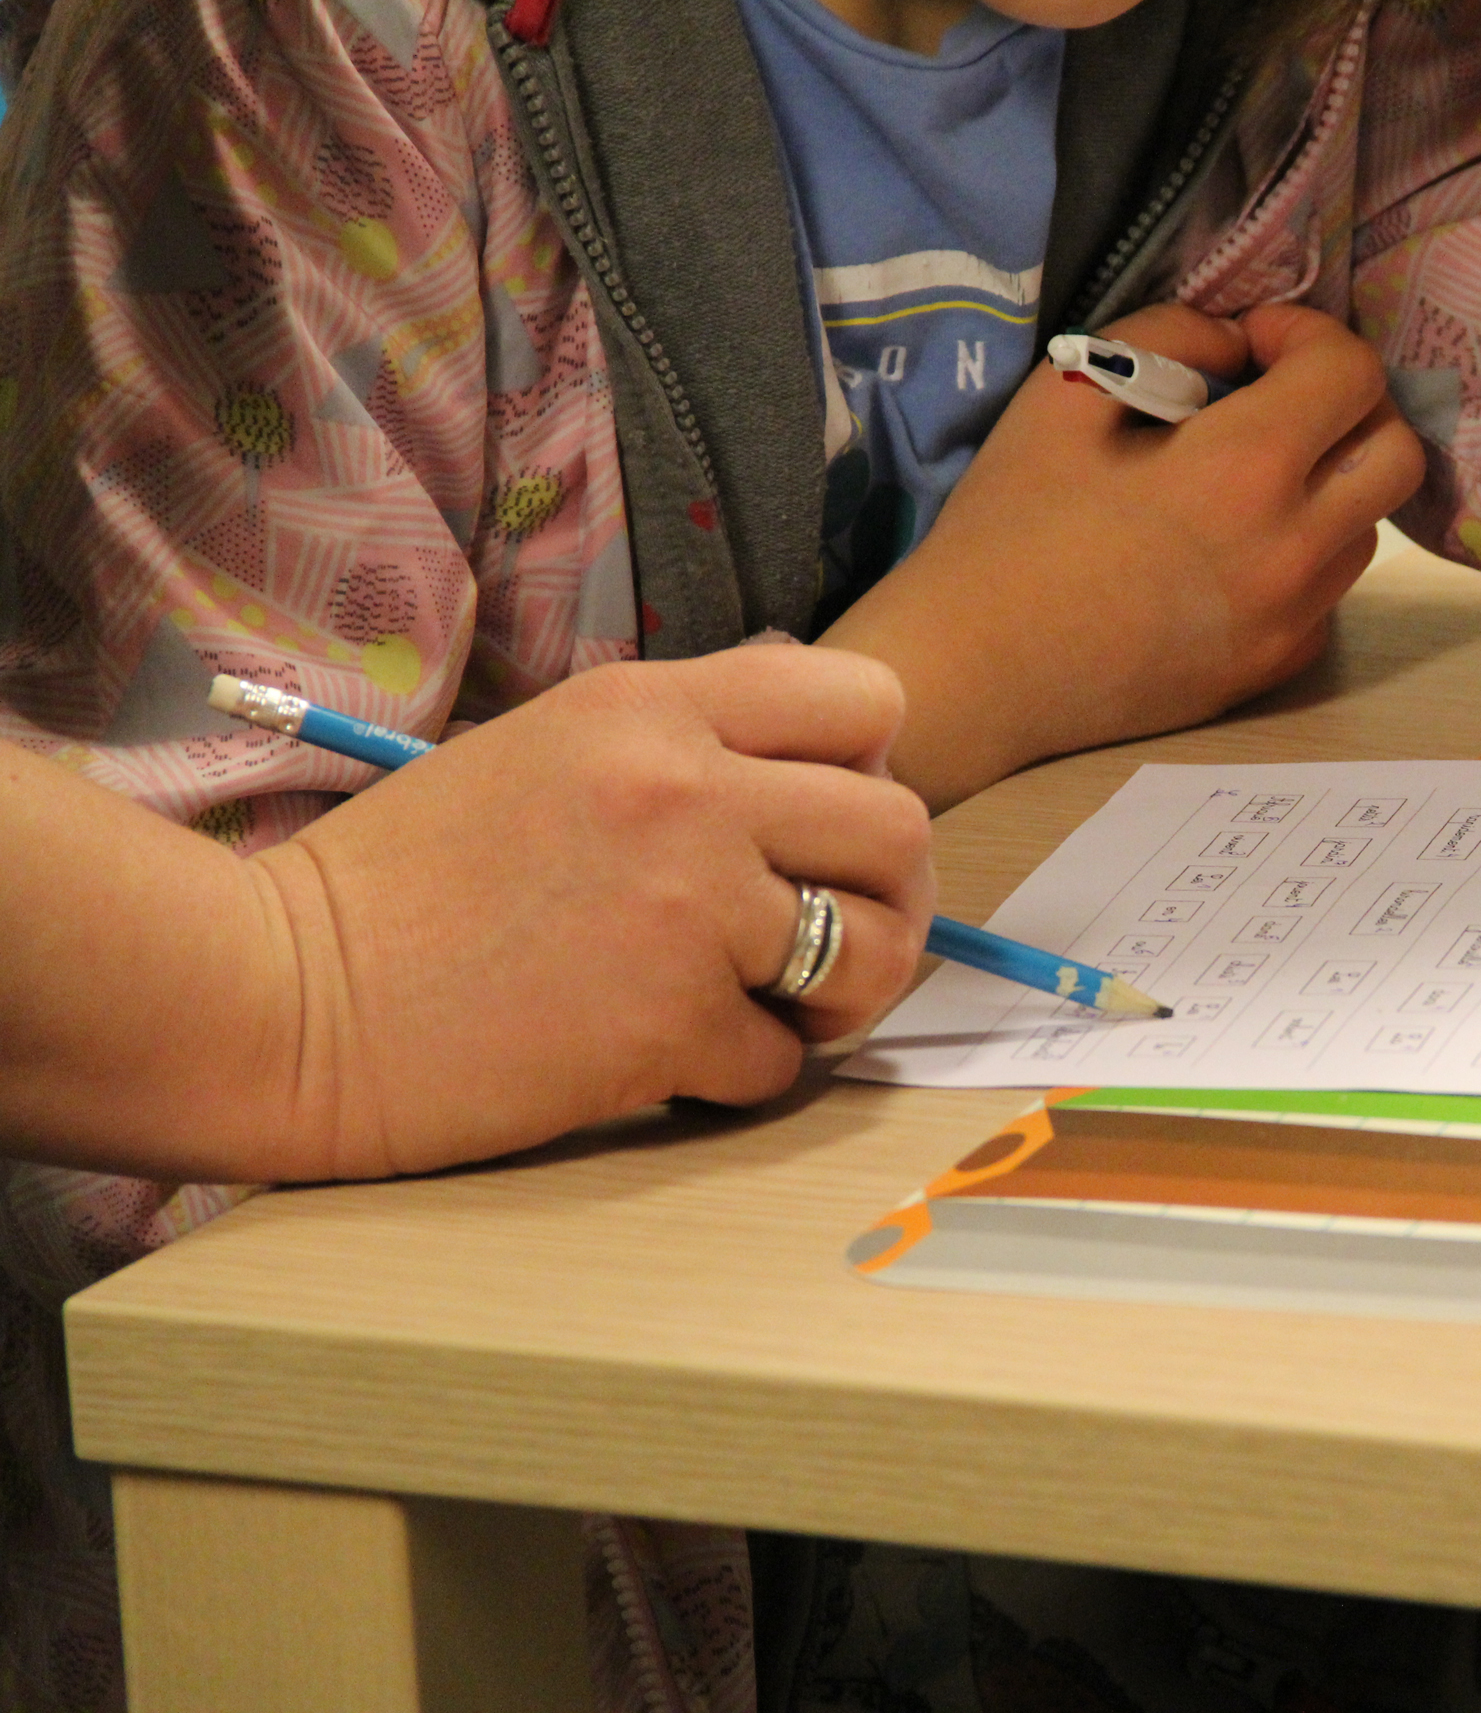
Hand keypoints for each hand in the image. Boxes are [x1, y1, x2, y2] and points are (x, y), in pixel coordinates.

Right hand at [251, 645, 935, 1178]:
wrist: (285, 996)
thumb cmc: (408, 884)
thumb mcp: (550, 750)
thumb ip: (683, 746)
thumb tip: (822, 769)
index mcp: (653, 708)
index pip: (867, 701)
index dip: (874, 769)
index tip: (823, 825)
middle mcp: (687, 791)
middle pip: (901, 828)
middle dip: (890, 895)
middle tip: (830, 935)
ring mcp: (686, 909)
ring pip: (876, 949)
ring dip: (846, 991)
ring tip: (775, 1001)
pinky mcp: (669, 1025)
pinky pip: (785, 1061)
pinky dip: (740, 1073)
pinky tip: (670, 1058)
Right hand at [819, 302, 1426, 808]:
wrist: (977, 672)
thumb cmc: (1008, 526)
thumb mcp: (1068, 393)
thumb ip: (1166, 337)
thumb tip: (1235, 344)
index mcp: (1244, 470)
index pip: (1350, 372)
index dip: (1307, 334)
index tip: (1249, 345)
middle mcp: (1293, 548)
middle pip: (1398, 452)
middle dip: (1351, 405)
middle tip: (1278, 399)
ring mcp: (1293, 618)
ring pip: (1369, 525)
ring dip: (1331, 479)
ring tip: (1248, 474)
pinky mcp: (1275, 667)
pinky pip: (1328, 590)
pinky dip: (1303, 550)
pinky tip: (1229, 546)